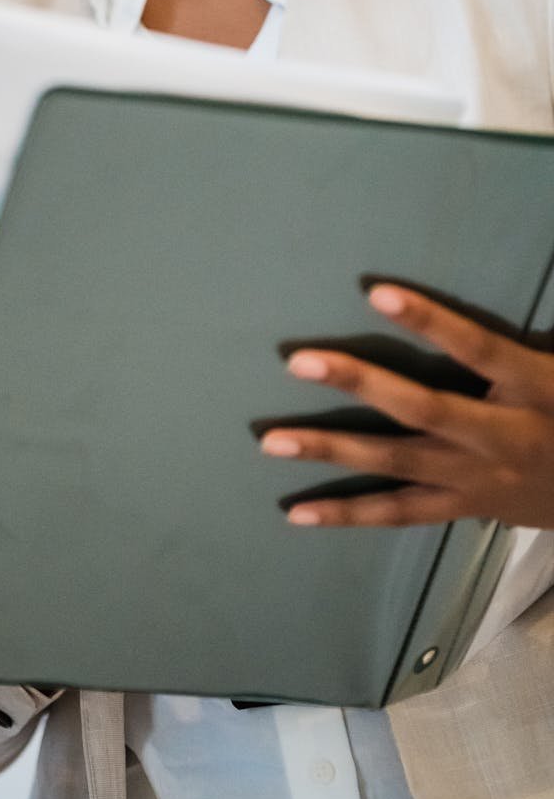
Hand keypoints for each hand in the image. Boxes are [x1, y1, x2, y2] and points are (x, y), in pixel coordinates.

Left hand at [259, 283, 553, 529]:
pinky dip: (348, 513)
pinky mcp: (463, 508)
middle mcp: (500, 439)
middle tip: (298, 361)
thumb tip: (471, 286)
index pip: (478, 348)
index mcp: (534, 389)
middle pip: (424, 410)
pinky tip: (297, 512)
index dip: (430, 320)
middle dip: (360, 385)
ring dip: (332, 452)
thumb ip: (513, 343)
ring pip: (397, 466)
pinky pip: (398, 513)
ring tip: (271, 441)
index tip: (377, 290)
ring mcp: (476, 480)